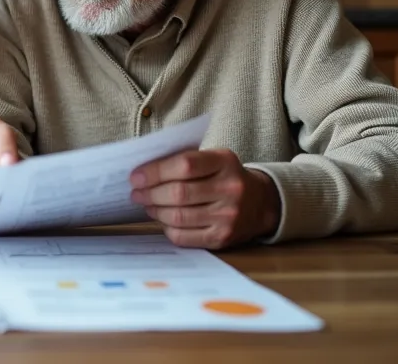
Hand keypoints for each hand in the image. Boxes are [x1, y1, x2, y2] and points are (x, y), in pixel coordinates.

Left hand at [129, 149, 280, 249]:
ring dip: (156, 211)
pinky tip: (164, 220)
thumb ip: (185, 161)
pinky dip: (167, 228)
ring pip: (178, 216)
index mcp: (225, 162)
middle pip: (178, 193)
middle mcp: (230, 189)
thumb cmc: (225, 177)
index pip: (185, 165)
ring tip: (148, 205)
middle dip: (150, 194)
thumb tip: (143, 172)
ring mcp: (228, 216)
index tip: (136, 177)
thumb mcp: (214, 160)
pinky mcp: (222, 238)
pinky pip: (184, 236)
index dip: (155, 172)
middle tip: (136, 193)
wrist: (261, 204)